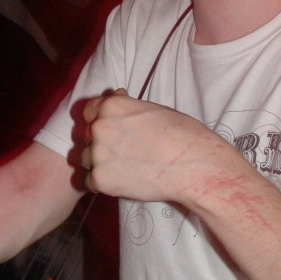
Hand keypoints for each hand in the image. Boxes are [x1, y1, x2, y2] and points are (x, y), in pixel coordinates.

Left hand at [82, 90, 235, 202]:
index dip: (100, 118)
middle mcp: (100, 127)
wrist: (193, 166)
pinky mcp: (101, 180)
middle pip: (87, 135)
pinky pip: (90, 181)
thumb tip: (116, 96)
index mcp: (112, 106)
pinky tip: (123, 180)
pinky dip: (103, 182)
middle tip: (123, 150)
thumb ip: (128, 106)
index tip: (111, 127)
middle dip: (101, 141)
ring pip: (86, 158)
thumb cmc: (182, 134)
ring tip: (124, 167)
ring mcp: (98, 155)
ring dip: (100, 162)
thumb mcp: (154, 108)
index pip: (89, 110)